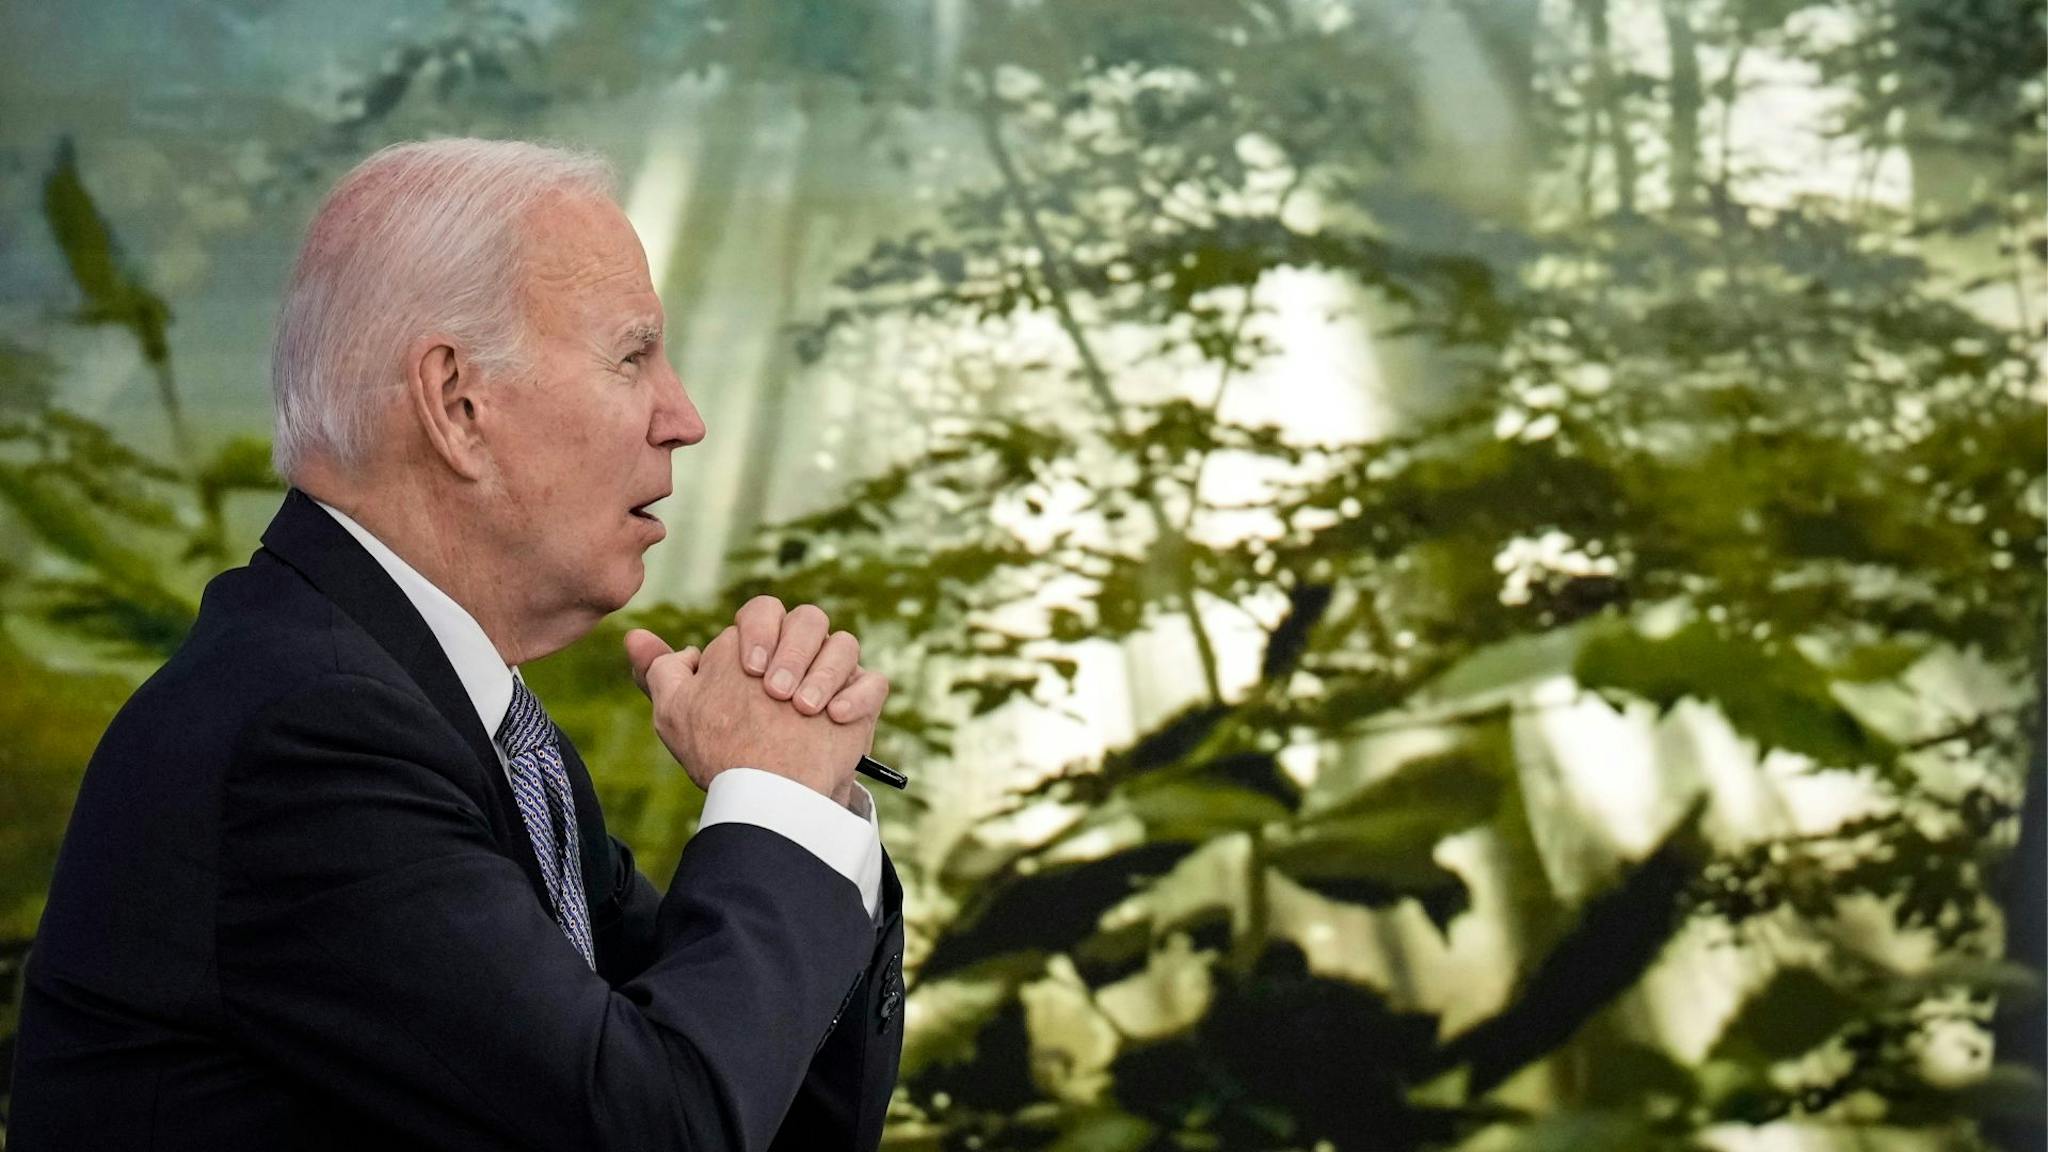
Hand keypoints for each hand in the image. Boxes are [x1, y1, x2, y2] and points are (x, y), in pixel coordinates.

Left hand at [624, 625, 877, 801]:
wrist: (767, 802)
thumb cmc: (722, 754)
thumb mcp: (677, 714)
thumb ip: (658, 672)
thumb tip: (635, 637)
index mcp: (758, 649)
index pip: (763, 613)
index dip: (759, 631)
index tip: (750, 668)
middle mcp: (798, 657)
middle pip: (809, 618)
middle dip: (793, 650)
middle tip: (777, 692)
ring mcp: (833, 678)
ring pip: (844, 643)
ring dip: (824, 672)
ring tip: (804, 710)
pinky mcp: (861, 703)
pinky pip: (874, 681)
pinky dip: (856, 697)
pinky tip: (835, 718)